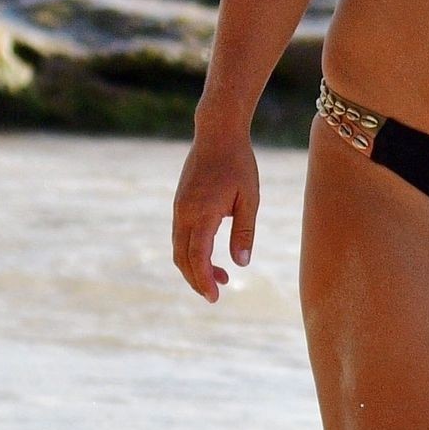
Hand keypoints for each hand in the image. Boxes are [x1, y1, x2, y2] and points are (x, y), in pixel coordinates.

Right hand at [172, 127, 260, 302]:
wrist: (217, 133)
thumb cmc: (239, 164)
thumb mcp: (249, 199)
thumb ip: (244, 232)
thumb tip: (241, 264)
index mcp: (202, 214)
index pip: (197, 257)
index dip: (204, 280)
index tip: (214, 297)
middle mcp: (184, 213)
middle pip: (183, 258)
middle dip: (197, 280)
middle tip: (216, 294)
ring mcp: (179, 208)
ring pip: (179, 249)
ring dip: (194, 267)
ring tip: (220, 276)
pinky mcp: (180, 203)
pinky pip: (180, 236)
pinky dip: (191, 251)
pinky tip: (209, 254)